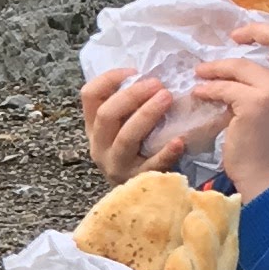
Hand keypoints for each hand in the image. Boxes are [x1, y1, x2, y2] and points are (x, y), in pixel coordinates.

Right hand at [78, 66, 184, 182]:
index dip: (109, 79)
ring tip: (168, 98)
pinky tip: (179, 141)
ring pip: (126, 137)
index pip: (89, 96)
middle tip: (158, 84)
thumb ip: (129, 107)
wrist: (138, 198)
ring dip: (147, 114)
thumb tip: (153, 73)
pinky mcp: (137, 181)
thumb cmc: (137, 152)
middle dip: (133, 95)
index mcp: (95, 128)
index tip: (134, 71)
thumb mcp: (123, 129)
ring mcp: (117, 165)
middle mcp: (100, 146)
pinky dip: (166, 151)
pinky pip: (152, 165)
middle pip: (107, 115)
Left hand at [197, 17, 268, 199]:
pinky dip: (208, 88)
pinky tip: (200, 94)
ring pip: (241, 63)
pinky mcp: (254, 104)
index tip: (260, 33)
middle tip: (234, 38)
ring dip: (216, 66)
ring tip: (202, 73)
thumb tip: (255, 53)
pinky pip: (224, 86)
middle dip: (254, 30)